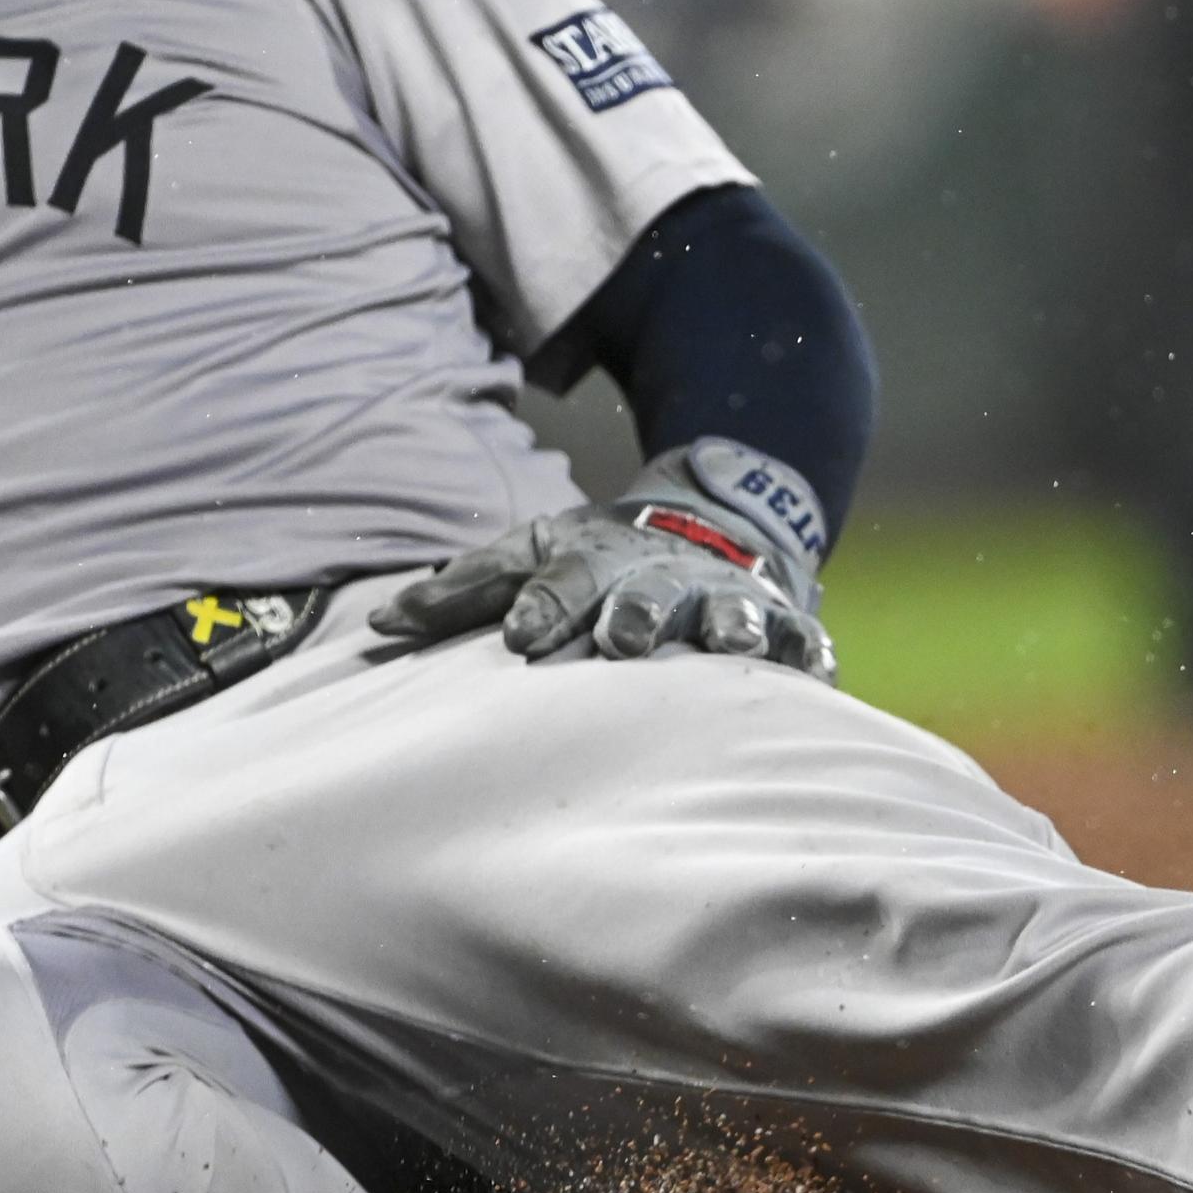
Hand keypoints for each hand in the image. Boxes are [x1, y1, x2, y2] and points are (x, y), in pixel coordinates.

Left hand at [369, 439, 836, 678]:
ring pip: (730, 610)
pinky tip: (816, 672)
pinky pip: (800, 636)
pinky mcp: (779, 620)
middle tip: (626, 642)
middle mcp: (662, 576)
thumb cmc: (597, 558)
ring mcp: (724, 597)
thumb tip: (375, 627)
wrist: (707, 520)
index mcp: (597, 559)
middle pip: (649, 593)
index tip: (520, 639)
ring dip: (732, 624)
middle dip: (639, 613)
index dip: (543, 606)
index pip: (562, 580)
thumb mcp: (530, 555)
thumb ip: (458, 593)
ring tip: (735, 644)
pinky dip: (809, 651)